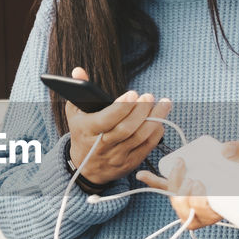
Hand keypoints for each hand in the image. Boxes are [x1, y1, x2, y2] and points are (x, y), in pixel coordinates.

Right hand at [65, 66, 172, 184]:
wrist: (85, 168)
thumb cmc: (82, 134)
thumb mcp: (75, 113)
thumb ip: (78, 91)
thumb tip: (78, 70)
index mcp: (87, 131)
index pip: (106, 120)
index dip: (121, 107)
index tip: (133, 93)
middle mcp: (102, 146)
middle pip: (126, 129)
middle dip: (141, 110)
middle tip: (149, 96)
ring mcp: (117, 156)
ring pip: (140, 137)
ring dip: (155, 119)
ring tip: (164, 103)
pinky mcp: (130, 163)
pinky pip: (147, 147)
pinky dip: (156, 132)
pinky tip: (160, 119)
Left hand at [135, 137, 238, 230]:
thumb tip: (225, 150)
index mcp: (222, 209)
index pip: (201, 218)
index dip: (197, 208)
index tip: (202, 188)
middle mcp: (204, 206)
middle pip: (185, 210)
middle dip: (183, 197)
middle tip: (195, 179)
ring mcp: (193, 194)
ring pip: (175, 199)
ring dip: (172, 187)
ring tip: (180, 166)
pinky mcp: (187, 181)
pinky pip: (166, 187)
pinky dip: (154, 182)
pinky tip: (141, 175)